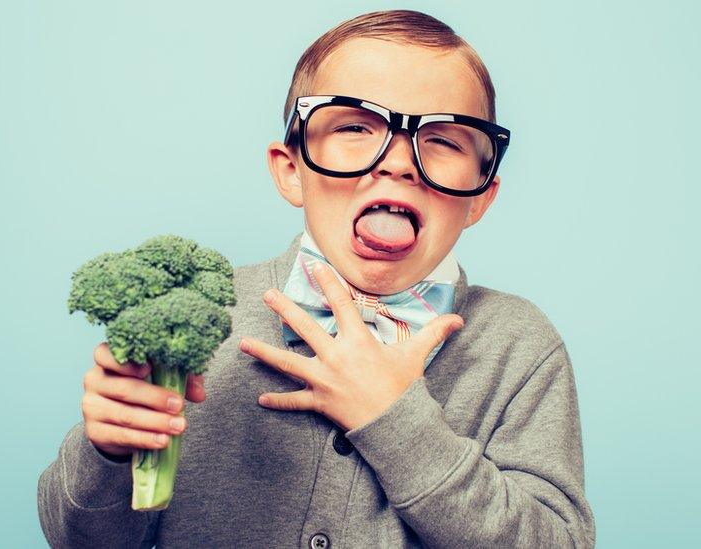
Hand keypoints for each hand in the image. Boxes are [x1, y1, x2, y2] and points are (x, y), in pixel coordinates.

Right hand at [81, 342, 206, 457]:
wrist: (119, 422)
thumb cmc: (143, 389)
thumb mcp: (161, 377)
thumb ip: (180, 378)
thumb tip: (200, 393)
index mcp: (107, 359)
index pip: (105, 354)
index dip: (126, 362)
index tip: (149, 368)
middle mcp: (94, 380)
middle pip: (124, 388)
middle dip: (155, 398)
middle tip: (178, 405)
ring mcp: (91, 407)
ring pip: (125, 415)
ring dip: (155, 422)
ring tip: (178, 426)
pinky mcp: (95, 431)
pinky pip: (122, 435)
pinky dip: (145, 439)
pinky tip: (162, 440)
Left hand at [239, 262, 463, 431]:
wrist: (397, 425)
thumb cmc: (405, 388)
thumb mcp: (417, 356)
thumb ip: (433, 332)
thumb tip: (458, 319)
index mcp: (358, 340)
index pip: (341, 303)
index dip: (328, 281)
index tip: (314, 265)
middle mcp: (336, 356)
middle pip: (305, 327)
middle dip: (284, 308)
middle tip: (267, 294)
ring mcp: (324, 379)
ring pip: (287, 362)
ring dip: (264, 353)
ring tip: (243, 343)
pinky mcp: (320, 401)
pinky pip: (295, 401)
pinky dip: (279, 400)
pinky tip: (261, 398)